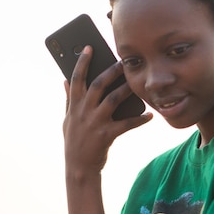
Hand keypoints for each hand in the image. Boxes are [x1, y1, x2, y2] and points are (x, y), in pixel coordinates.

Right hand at [63, 45, 151, 176]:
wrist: (79, 167)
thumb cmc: (75, 141)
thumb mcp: (67, 119)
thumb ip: (68, 99)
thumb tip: (64, 80)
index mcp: (74, 105)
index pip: (76, 78)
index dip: (82, 62)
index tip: (89, 47)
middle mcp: (83, 111)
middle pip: (98, 85)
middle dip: (111, 71)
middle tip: (124, 61)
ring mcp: (95, 123)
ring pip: (113, 100)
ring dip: (127, 89)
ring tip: (138, 82)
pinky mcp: (106, 135)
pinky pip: (127, 124)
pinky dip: (139, 119)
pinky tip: (149, 115)